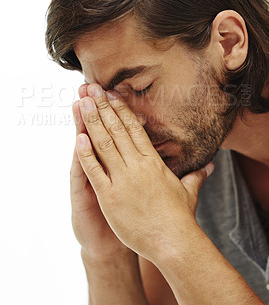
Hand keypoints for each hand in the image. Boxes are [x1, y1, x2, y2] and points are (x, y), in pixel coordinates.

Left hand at [76, 84, 213, 262]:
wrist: (175, 242)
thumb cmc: (181, 217)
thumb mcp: (189, 191)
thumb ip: (197, 175)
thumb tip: (211, 166)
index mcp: (153, 161)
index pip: (134, 128)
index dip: (121, 109)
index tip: (111, 94)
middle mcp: (137, 165)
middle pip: (116, 129)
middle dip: (102, 107)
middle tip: (91, 88)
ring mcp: (122, 180)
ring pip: (104, 144)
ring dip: (91, 121)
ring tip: (83, 102)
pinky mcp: (110, 198)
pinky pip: (95, 171)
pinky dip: (85, 153)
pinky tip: (77, 137)